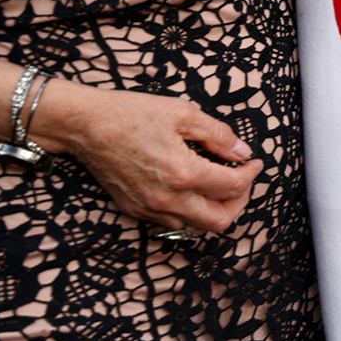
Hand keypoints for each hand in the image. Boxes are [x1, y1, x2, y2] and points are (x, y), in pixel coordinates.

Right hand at [34, 80, 263, 233]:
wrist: (85, 126)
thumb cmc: (132, 114)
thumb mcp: (184, 114)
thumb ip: (219, 135)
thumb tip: (242, 152)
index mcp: (183, 173)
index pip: (233, 187)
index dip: (251, 174)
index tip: (255, 162)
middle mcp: (167, 199)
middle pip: (219, 221)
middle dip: (240, 202)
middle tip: (243, 180)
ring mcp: (148, 208)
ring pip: (194, 227)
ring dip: (214, 210)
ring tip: (219, 186)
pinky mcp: (132, 209)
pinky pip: (170, 223)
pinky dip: (188, 211)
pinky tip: (191, 189)